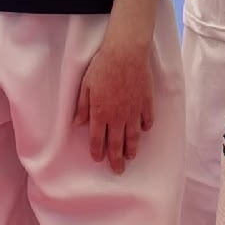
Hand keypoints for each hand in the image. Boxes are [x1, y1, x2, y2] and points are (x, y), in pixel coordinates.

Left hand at [74, 30, 154, 172]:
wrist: (126, 53)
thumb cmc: (103, 66)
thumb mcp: (86, 85)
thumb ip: (82, 107)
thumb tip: (77, 123)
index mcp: (100, 113)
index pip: (98, 139)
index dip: (97, 151)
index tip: (98, 159)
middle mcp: (118, 117)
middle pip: (117, 143)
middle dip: (116, 159)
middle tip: (117, 170)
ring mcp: (134, 111)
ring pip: (133, 136)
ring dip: (131, 149)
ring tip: (131, 157)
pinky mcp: (146, 103)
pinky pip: (147, 120)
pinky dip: (145, 127)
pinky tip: (144, 131)